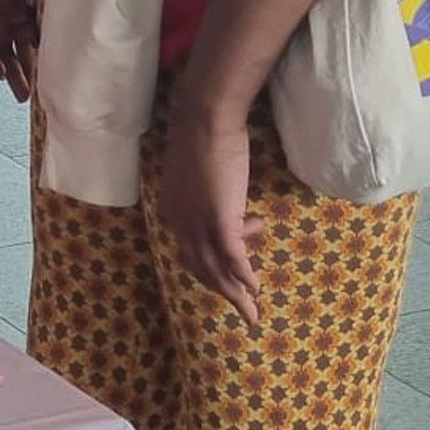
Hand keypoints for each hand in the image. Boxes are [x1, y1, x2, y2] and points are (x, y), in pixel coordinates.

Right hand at [0, 0, 38, 102]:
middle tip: (21, 94)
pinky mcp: (34, 11)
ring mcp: (17, 14)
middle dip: (13, 72)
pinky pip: (36, 34)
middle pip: (4, 50)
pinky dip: (41, 47)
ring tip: (35, 86)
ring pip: (21, 46)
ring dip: (27, 65)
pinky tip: (49, 61)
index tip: (2, 74)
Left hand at [158, 107, 265, 326]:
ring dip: (236, 294)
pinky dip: (244, 276)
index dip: (214, 261)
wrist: (205, 118)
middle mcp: (180, 222)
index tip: (239, 259)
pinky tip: (256, 289)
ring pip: (217, 269)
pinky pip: (233, 257)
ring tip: (253, 311)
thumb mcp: (202, 173)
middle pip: (201, 268)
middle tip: (244, 309)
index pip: (191, 251)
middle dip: (223, 292)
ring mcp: (199, 222)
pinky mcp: (220, 219)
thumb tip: (237, 208)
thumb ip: (213, 193)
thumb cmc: (205, 136)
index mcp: (173, 212)